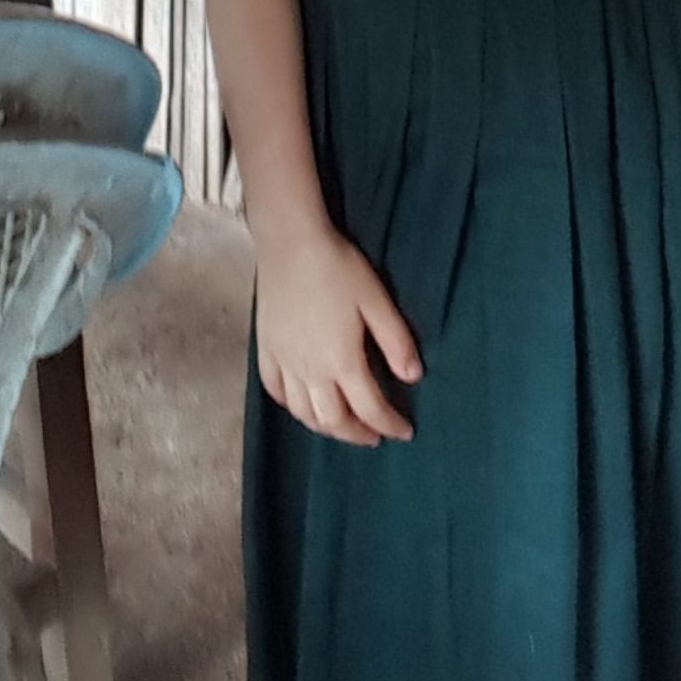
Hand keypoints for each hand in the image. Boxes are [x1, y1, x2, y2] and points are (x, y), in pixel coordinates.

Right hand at [256, 224, 422, 445]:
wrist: (290, 243)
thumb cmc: (337, 267)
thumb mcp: (376, 300)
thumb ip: (396, 341)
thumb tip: (413, 377)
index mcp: (342, 361)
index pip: (370, 408)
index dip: (390, 425)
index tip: (405, 432)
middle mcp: (310, 371)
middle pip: (334, 420)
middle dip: (358, 434)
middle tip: (375, 437)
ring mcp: (284, 362)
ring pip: (303, 413)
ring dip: (326, 427)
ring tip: (343, 427)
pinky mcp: (266, 350)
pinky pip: (276, 391)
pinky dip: (292, 407)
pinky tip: (301, 405)